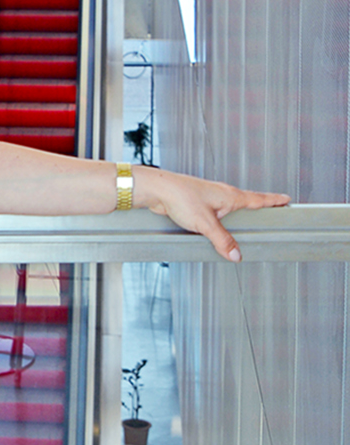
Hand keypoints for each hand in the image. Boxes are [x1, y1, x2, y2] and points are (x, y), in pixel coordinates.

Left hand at [135, 168, 289, 260]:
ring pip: (231, 207)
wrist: (158, 190)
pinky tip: (219, 228)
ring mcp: (210, 197)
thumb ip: (222, 240)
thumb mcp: (206, 223)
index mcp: (230, 196)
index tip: (286, 199)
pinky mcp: (198, 203)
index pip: (258, 198)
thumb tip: (235, 254)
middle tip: (273, 208)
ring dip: (241, 212)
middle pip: (247, 201)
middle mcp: (222, 194)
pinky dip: (224, 219)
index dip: (273, 200)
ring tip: (250, 220)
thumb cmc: (180, 197)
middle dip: (260, 205)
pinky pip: (217, 212)